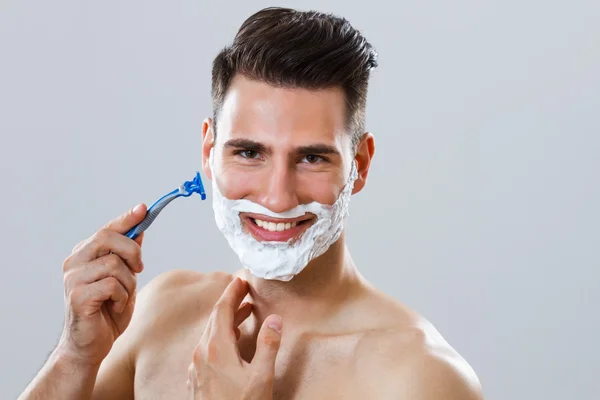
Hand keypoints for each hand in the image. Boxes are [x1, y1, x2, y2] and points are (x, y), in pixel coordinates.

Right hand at [57, 204, 146, 366]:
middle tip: (139, 269)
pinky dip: (122, 297)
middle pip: (109, 238)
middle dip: (132, 252)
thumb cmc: (107, 312)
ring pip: (115, 264)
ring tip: (121, 297)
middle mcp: (75, 262)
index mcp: (85, 254)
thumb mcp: (124, 279)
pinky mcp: (77, 296)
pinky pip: (112, 285)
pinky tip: (114, 307)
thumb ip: (127, 256)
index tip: (144, 208)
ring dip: (129, 283)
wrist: (89, 346)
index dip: (127, 218)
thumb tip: (139, 229)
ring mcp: (73, 278)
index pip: (107, 229)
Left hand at [188, 278, 282, 399]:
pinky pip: (206, 348)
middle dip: (230, 303)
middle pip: (214, 319)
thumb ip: (268, 345)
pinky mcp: (196, 379)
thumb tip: (275, 319)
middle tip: (245, 291)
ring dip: (226, 320)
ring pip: (210, 333)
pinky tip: (231, 341)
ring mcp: (195, 367)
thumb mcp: (261, 377)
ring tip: (244, 313)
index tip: (240, 279)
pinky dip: (220, 336)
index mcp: (215, 349)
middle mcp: (201, 354)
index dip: (232, 292)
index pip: (221, 310)